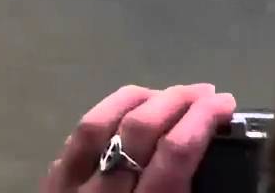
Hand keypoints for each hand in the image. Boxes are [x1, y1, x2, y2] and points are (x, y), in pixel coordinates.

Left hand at [40, 83, 236, 192]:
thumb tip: (205, 148)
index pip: (175, 153)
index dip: (203, 119)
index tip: (225, 102)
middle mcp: (104, 192)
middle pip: (139, 129)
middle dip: (176, 100)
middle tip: (204, 92)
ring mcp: (69, 183)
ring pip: (100, 122)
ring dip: (138, 99)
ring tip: (167, 93)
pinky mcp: (50, 182)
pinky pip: (76, 137)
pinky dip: (105, 116)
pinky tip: (124, 111)